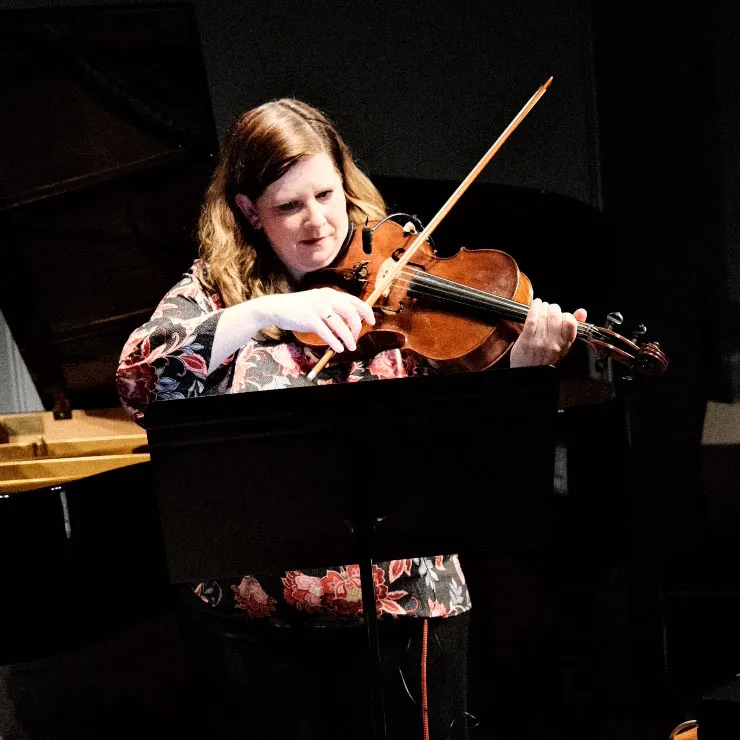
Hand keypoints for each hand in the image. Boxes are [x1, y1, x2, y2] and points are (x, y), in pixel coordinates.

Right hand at [255, 288, 374, 352]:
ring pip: (340, 324)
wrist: (277, 307)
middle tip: (356, 338)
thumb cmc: (299, 308)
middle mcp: (326, 298)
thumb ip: (333, 309)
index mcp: (330, 294)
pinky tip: (338, 348)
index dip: (366, 311)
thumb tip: (349, 324)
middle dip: (357, 327)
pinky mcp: (309, 319)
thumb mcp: (318, 303)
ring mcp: (317, 308)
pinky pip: (326, 332)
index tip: (372, 322)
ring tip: (350, 347)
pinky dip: (334, 342)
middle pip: (351, 312)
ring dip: (348, 337)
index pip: (354, 301)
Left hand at [509, 298, 586, 367]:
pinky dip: (534, 308)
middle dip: (553, 308)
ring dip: (543, 307)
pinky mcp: (526, 339)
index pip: (571, 323)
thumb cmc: (545, 356)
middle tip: (550, 309)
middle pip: (556, 316)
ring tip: (542, 306)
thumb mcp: (563, 346)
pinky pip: (532, 319)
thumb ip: (572, 328)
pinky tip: (536, 303)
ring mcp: (539, 341)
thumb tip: (582, 311)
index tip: (562, 315)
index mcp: (565, 344)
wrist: (528, 371)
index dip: (566, 315)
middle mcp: (553, 343)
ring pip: (544, 315)